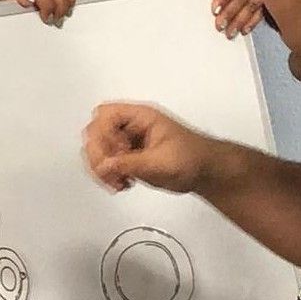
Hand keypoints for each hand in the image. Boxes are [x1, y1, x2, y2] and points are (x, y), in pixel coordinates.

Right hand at [83, 102, 213, 193]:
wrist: (203, 172)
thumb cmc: (192, 158)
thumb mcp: (160, 161)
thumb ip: (130, 163)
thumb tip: (104, 165)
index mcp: (141, 116)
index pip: (106, 115)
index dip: (105, 136)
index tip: (116, 154)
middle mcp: (132, 125)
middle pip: (96, 131)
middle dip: (100, 154)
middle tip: (111, 171)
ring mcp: (129, 140)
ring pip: (98, 147)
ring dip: (101, 167)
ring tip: (117, 181)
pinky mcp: (128, 155)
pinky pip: (106, 161)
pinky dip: (108, 174)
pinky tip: (122, 183)